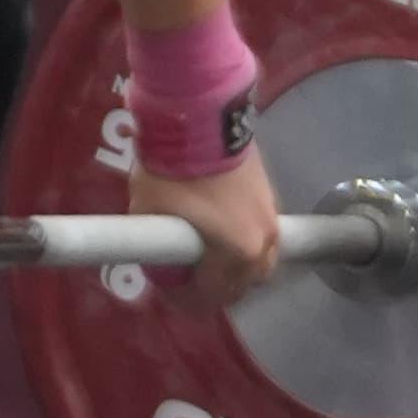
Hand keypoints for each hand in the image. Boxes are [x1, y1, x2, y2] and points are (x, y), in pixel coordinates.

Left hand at [129, 145, 280, 311]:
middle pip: (241, 285)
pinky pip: (261, 237)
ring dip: (233, 268)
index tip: (166, 290)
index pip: (211, 296)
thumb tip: (156, 261)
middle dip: (212, 287)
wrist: (200, 119)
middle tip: (184, 276)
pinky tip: (221, 232)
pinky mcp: (272, 197)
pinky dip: (243, 244)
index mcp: (234, 255)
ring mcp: (271, 219)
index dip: (183, 299)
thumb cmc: (171, 172)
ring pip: (258, 263)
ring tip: (206, 256)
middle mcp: (261, 243)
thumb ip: (153, 248)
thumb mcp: (145, 215)